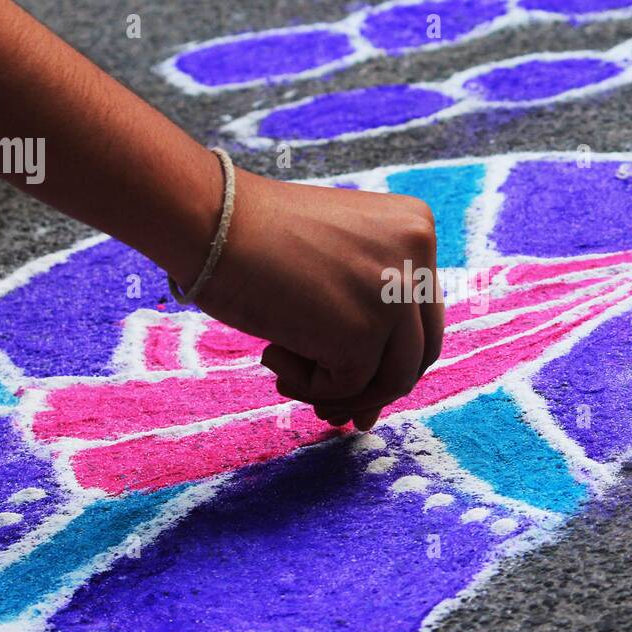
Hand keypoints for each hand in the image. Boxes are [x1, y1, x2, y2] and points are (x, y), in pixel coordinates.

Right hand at [190, 167, 444, 429]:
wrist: (210, 220)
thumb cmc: (254, 239)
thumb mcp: (331, 265)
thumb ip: (363, 317)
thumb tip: (369, 411)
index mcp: (416, 229)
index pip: (422, 315)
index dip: (387, 357)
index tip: (350, 385)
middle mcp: (418, 257)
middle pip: (418, 352)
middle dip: (373, 388)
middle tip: (328, 408)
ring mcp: (395, 295)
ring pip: (393, 380)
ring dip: (342, 395)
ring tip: (288, 381)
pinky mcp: (363, 333)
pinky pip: (348, 387)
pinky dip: (307, 386)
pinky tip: (271, 354)